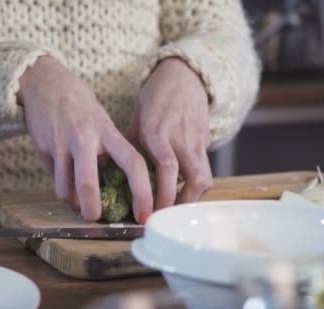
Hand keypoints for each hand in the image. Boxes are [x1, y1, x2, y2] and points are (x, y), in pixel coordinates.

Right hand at [18, 56, 152, 222]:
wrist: (45, 82)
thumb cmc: (80, 107)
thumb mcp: (102, 123)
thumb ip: (109, 152)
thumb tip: (116, 190)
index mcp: (108, 132)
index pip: (133, 163)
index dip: (142, 192)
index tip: (144, 213)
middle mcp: (85, 137)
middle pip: (88, 182)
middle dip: (92, 208)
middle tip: (97, 219)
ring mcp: (62, 143)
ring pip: (65, 189)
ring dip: (73, 202)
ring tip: (79, 202)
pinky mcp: (43, 147)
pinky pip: (53, 179)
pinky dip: (61, 189)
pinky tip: (65, 183)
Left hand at [129, 57, 212, 208]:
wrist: (186, 76)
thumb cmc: (157, 97)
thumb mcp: (138, 117)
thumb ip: (132, 143)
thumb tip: (116, 172)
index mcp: (158, 131)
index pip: (166, 167)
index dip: (162, 193)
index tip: (150, 212)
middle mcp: (180, 138)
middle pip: (192, 179)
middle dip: (179, 203)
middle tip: (163, 216)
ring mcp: (196, 141)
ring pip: (204, 178)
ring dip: (190, 198)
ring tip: (173, 208)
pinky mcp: (206, 143)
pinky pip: (204, 170)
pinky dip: (194, 185)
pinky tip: (181, 191)